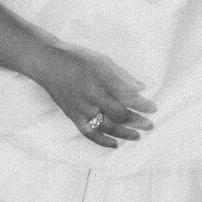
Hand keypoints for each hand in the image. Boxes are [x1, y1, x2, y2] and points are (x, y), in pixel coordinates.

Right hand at [38, 42, 157, 148]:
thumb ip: (122, 75)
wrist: (49, 63)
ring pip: (107, 126)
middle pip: (119, 114)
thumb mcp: (102, 60)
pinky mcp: (73, 116)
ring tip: (138, 136)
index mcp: (101, 78)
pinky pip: (90, 133)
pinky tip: (115, 144)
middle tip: (150, 125)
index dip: (142, 104)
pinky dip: (103, 141)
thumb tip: (140, 87)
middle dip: (138, 121)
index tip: (153, 108)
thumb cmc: (77, 58)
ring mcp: (82, 107)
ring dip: (125, 133)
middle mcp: (92, 95)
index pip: (127, 96)